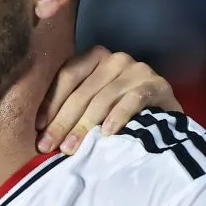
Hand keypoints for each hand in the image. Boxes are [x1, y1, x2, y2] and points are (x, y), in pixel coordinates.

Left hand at [36, 46, 181, 154]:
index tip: (39, 128)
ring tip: (71, 148)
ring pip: (103, 99)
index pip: (67, 77)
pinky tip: (106, 134)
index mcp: (95, 57)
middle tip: (49, 146)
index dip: (51, 103)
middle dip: (63, 121)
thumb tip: (42, 131)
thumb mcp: (95, 101)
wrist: (166, 113)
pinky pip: (132, 101)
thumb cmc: (121, 108)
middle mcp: (115, 59)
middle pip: (82, 92)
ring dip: (84, 126)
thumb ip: (73, 105)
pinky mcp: (156, 85)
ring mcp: (137, 70)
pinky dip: (117, 117)